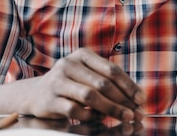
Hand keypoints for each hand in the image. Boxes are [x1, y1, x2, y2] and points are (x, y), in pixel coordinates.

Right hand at [20, 48, 144, 121]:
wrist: (35, 94)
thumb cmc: (71, 84)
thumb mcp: (88, 75)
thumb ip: (108, 80)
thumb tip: (138, 94)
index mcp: (82, 55)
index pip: (111, 70)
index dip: (129, 85)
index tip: (141, 99)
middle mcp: (69, 64)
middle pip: (102, 83)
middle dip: (123, 99)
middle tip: (136, 112)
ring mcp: (58, 81)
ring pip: (90, 96)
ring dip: (111, 109)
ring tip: (125, 117)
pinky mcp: (50, 100)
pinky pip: (75, 110)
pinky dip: (91, 116)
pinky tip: (101, 120)